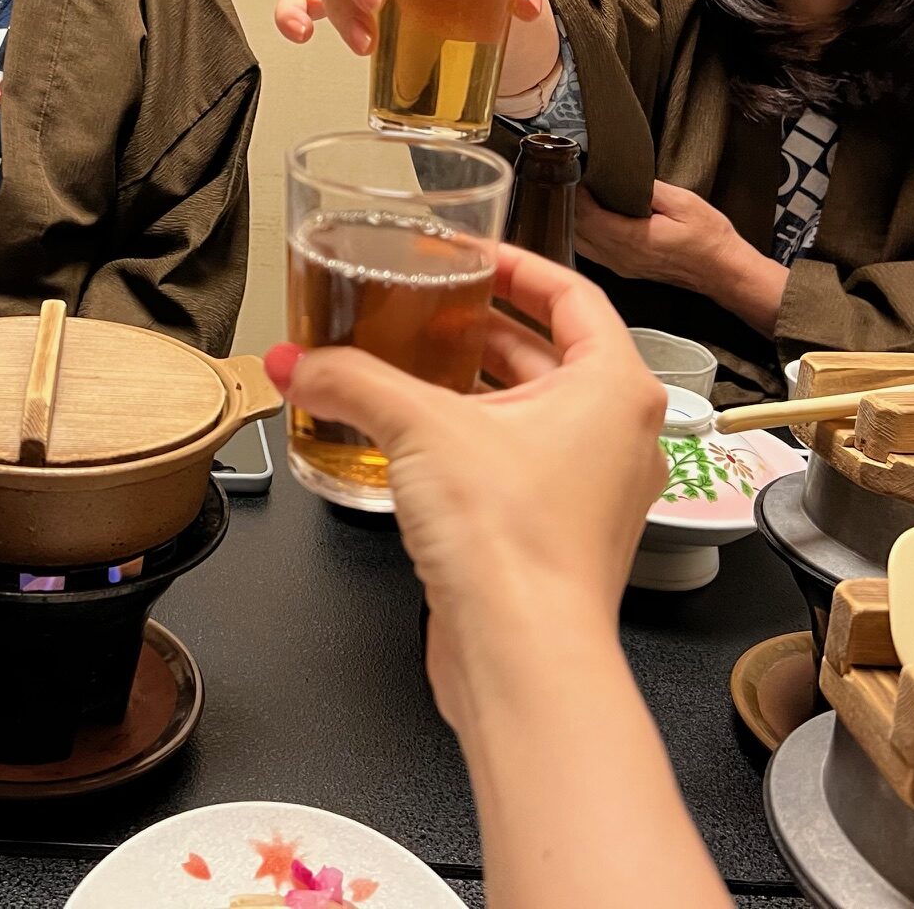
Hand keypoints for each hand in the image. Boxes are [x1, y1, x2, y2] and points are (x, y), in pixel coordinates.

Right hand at [265, 247, 666, 733]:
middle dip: (481, 328)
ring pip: (532, 412)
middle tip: (427, 305)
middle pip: (550, 353)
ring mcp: (592, 489)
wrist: (523, 658)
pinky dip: (471, 441)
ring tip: (409, 365)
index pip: (572, 295)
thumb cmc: (516, 546)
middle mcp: (618, 435)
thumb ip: (350, 381)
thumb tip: (295, 362)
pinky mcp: (558, 533)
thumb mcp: (419, 429)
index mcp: (615, 387)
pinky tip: (413, 442)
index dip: (516, 266)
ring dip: (471, 387)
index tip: (471, 255)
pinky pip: (517, 464)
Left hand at [577, 181, 788, 334]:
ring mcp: (620, 266)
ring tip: (578, 191)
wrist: (723, 271)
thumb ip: (649, 189)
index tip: (576, 170)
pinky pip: (590, 250)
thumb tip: (622, 175)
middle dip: (569, 202)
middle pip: (576, 229)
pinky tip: (587, 215)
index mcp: (632, 239)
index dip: (576, 192)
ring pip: (578, 242)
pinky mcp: (623, 268)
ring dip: (573, 218)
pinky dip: (582, 231)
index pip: (586, 216)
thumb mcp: (683, 202)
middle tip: (573, 176)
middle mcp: (620, 257)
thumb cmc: (709, 237)